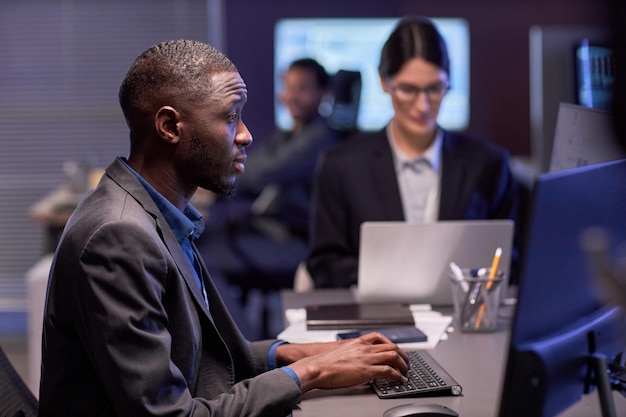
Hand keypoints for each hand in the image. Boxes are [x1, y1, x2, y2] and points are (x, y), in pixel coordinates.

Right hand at [284, 332, 408, 391]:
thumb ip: (351, 353)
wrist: (317, 367)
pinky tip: (399, 380)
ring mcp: (367, 358)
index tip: (395, 351)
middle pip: (391, 346)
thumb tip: (356, 360)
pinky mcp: (367, 371)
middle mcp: (364, 348)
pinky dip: (397, 375)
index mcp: (357, 342)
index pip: (380, 338)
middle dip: (402, 355)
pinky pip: (389, 371)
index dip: (391, 344)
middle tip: (406, 363)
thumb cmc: (324, 363)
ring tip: (406, 372)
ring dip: (403, 365)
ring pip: (393, 356)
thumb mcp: (340, 352)